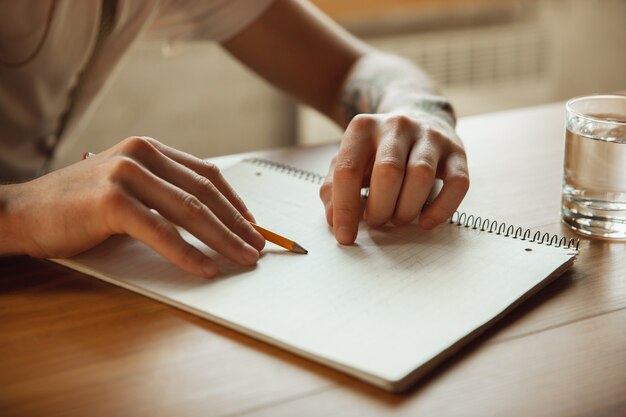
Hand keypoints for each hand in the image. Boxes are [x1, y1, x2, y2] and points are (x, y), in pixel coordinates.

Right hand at [6, 137, 264, 276]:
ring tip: (243, 259)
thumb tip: (211, 220)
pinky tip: (206, 269)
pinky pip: (160, 232)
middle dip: (237, 224)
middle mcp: (142, 155)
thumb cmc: (77, 206)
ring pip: (190, 211)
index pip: (207, 174)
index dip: (235, 202)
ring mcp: (126, 174)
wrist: (21, 212)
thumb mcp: (127, 189)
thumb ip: (163, 194)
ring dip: (223, 239)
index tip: (254, 225)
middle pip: (205, 194)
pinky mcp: (112, 201)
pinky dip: (187, 253)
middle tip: (258, 247)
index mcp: (149, 149)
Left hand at [319, 112, 468, 243]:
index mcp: (363, 128)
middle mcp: (397, 126)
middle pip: (388, 172)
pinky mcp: (457, 151)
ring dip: (406, 209)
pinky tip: (425, 222)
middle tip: (377, 221)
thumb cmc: (378, 152)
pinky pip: (457, 183)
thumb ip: (335, 189)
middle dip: (380, 208)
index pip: (348, 170)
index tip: (345, 236)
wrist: (420, 119)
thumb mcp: (350, 162)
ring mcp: (430, 136)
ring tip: (398, 219)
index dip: (345, 208)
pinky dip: (442, 209)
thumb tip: (335, 221)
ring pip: (421, 176)